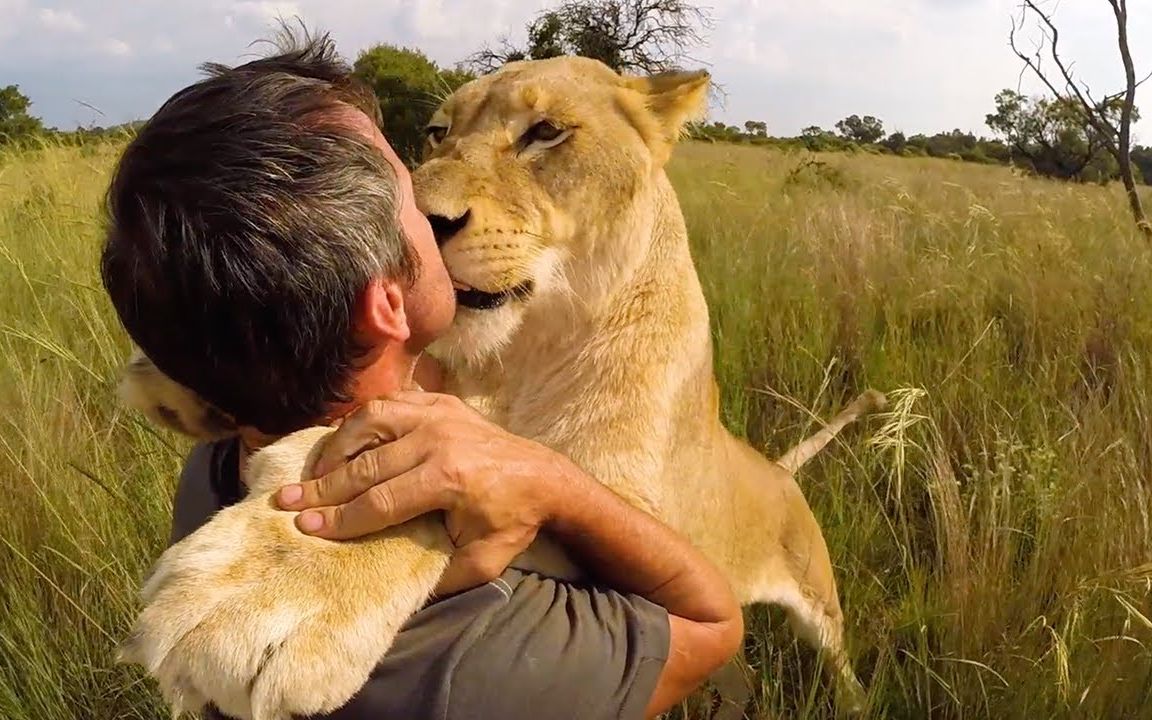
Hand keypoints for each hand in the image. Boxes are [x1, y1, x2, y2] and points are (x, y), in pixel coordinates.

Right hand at [276, 392, 573, 592]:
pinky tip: (345, 441)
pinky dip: (362, 421)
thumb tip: (393, 596)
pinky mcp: (441, 401)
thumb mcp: (481, 562)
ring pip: (371, 421)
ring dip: (337, 446)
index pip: (378, 501)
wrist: (545, 477)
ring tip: (314, 471)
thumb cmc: (511, 523)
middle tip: (286, 501)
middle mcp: (439, 438)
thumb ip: (438, 578)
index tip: (304, 527)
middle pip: (366, 463)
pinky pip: (389, 403)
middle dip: (323, 486)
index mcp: (448, 477)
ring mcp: (439, 413)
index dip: (339, 518)